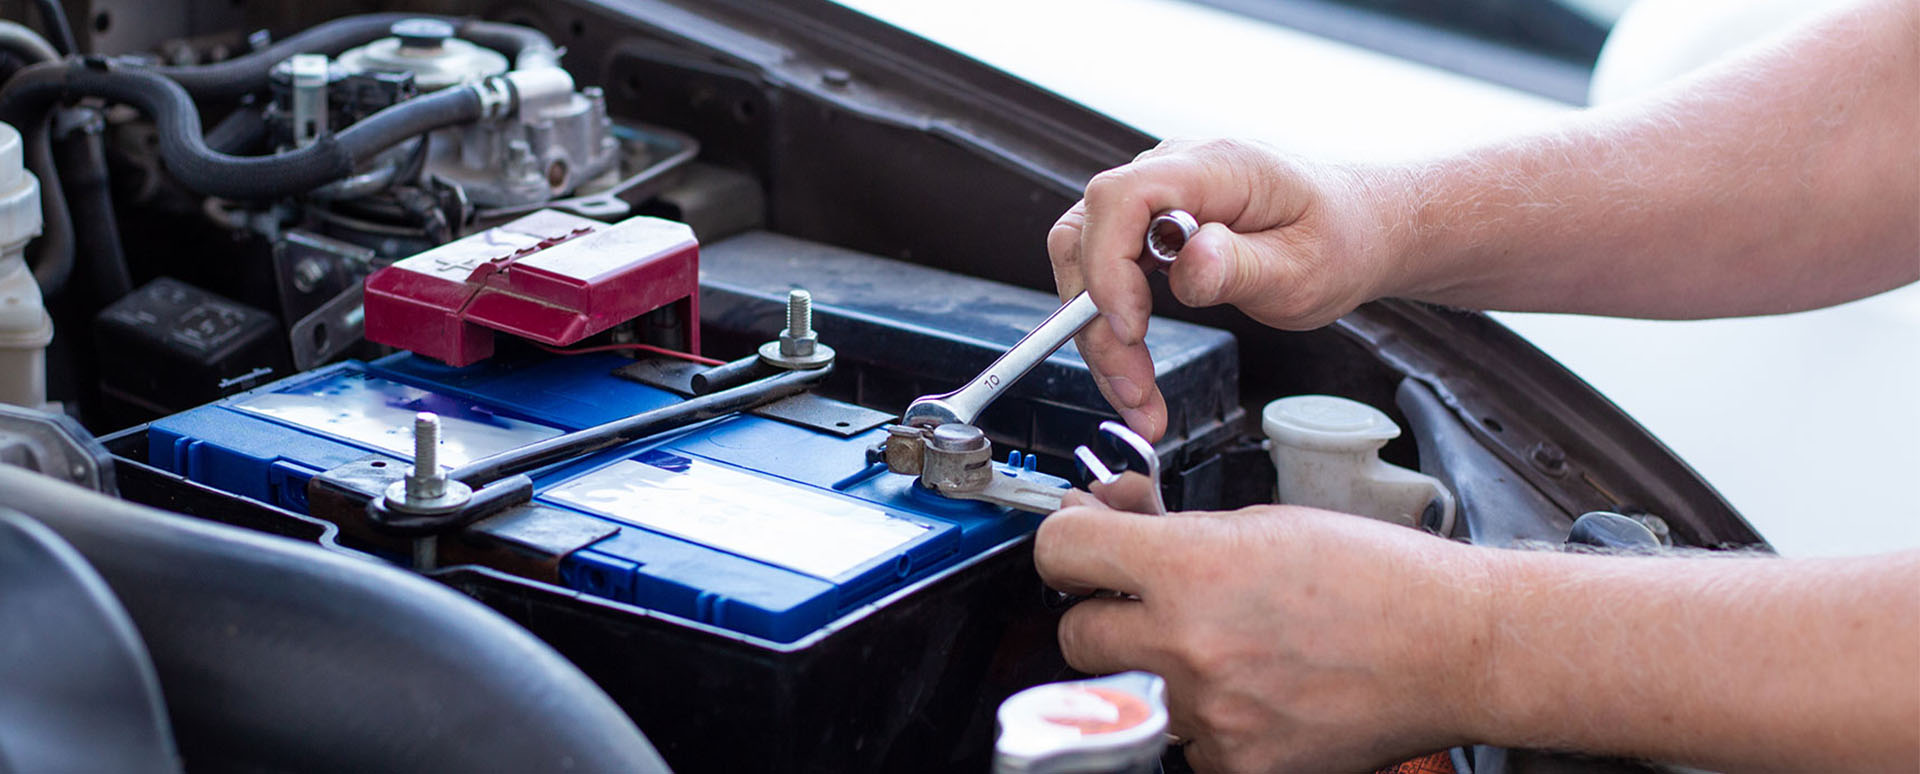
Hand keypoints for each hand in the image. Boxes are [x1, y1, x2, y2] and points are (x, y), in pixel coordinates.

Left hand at [1034, 492, 1493, 771]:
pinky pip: (1184, 743)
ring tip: (1225, 648)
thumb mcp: (1263, 523)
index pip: (1061, 553)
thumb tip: (1112, 520)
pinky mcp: (1239, 767)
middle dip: (1103, 614)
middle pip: (1076, 635)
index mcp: (1189, 569)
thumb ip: (1175, 533)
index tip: (1080, 548)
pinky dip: (1206, 721)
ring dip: (1157, 671)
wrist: (1458, 646)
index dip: (1066, 544)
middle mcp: (1188, 645)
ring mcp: (1210, 715)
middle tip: (1148, 603)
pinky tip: (1255, 691)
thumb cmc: (1378, 577)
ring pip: (1128, 693)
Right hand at [1048, 139, 1408, 440]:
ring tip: (1136, 396)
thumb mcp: (1305, 267)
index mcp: (1215, 167)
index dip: (1108, 264)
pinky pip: (1107, 275)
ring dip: (1097, 334)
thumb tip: (1189, 264)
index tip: (1130, 329)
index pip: (1122, 197)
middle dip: (1095, 319)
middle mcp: (1174, 173)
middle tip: (1131, 387)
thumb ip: (1242, 266)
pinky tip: (1135, 372)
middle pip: (1087, 234)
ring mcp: (1158, 200)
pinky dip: (1112, 329)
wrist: (1356, 228)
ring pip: (1087, 261)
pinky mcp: (1151, 230)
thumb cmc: (1339, 238)